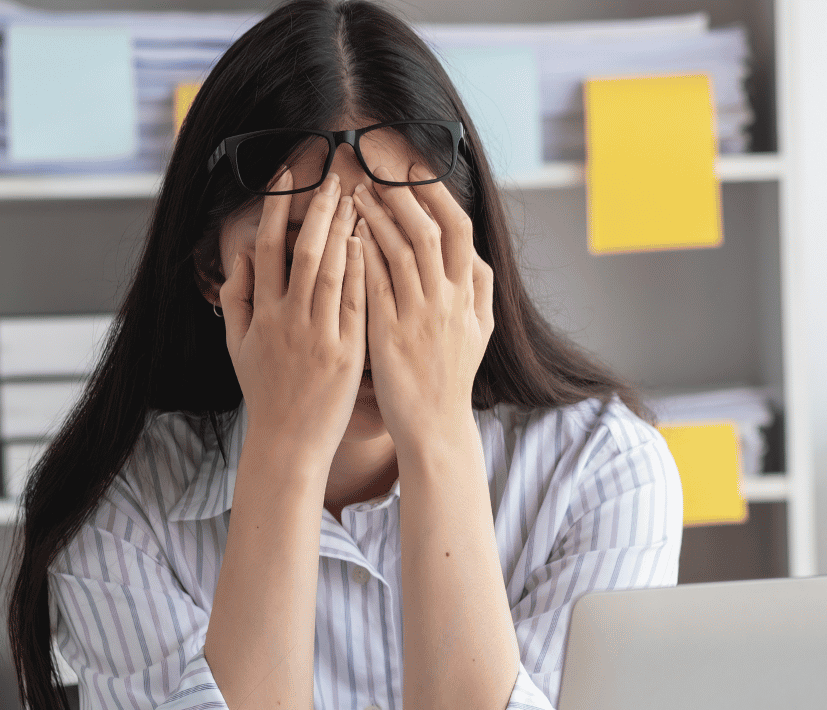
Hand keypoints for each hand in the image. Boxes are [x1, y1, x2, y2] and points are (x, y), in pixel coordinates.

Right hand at [217, 169, 365, 465]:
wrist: (288, 442)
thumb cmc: (265, 394)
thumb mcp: (237, 348)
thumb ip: (236, 301)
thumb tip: (240, 257)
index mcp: (261, 315)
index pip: (267, 249)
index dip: (275, 208)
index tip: (287, 177)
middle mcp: (288, 321)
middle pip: (303, 251)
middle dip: (318, 210)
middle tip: (333, 178)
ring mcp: (319, 336)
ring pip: (331, 271)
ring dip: (343, 230)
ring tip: (356, 199)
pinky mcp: (346, 353)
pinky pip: (355, 303)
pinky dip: (360, 270)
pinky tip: (369, 242)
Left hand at [351, 163, 493, 456]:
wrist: (435, 426)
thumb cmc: (452, 377)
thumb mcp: (480, 329)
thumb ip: (480, 286)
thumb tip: (473, 251)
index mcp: (468, 294)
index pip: (458, 227)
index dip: (435, 193)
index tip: (413, 168)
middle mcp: (446, 300)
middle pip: (427, 230)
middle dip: (401, 193)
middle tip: (377, 168)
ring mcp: (418, 317)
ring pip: (399, 251)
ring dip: (376, 217)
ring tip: (356, 192)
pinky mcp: (390, 335)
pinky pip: (374, 284)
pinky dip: (362, 254)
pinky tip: (346, 235)